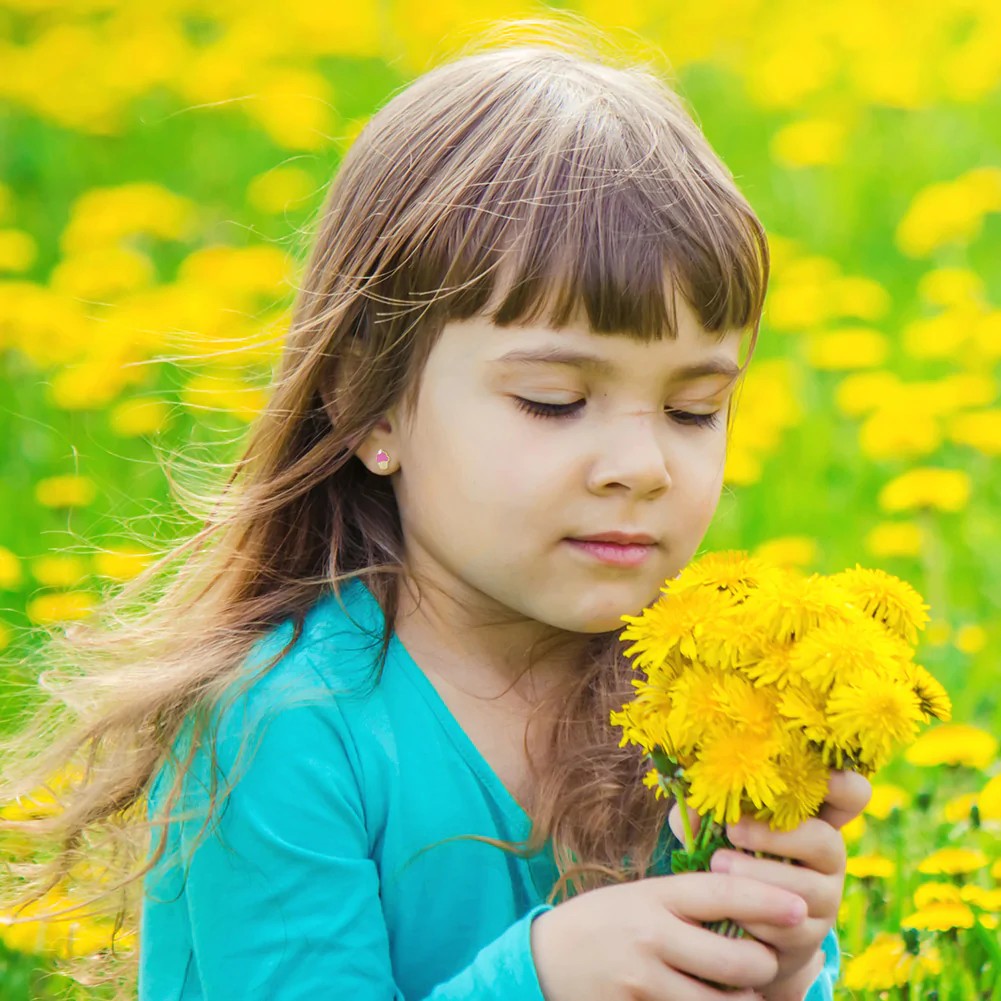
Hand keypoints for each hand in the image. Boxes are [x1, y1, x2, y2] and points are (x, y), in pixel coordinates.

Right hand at [530, 870, 808, 1000]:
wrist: (542, 960)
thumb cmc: (603, 922)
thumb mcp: (639, 897)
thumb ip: (687, 903)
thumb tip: (752, 906)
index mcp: (654, 897)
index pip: (722, 893)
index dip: (767, 899)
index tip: (801, 907)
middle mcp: (651, 937)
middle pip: (737, 962)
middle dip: (762, 967)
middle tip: (761, 963)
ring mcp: (644, 982)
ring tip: (739, 991)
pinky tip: (708, 1000)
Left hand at [707, 770, 872, 999]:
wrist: (730, 922)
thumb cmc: (725, 853)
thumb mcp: (711, 825)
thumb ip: (703, 808)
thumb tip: (693, 804)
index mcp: (812, 816)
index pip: (852, 795)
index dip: (844, 784)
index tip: (817, 778)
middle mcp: (828, 855)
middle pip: (827, 841)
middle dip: (776, 836)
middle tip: (732, 830)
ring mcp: (824, 898)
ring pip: (808, 888)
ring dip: (760, 876)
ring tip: (717, 865)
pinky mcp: (809, 936)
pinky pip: (791, 928)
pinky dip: (757, 915)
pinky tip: (729, 906)